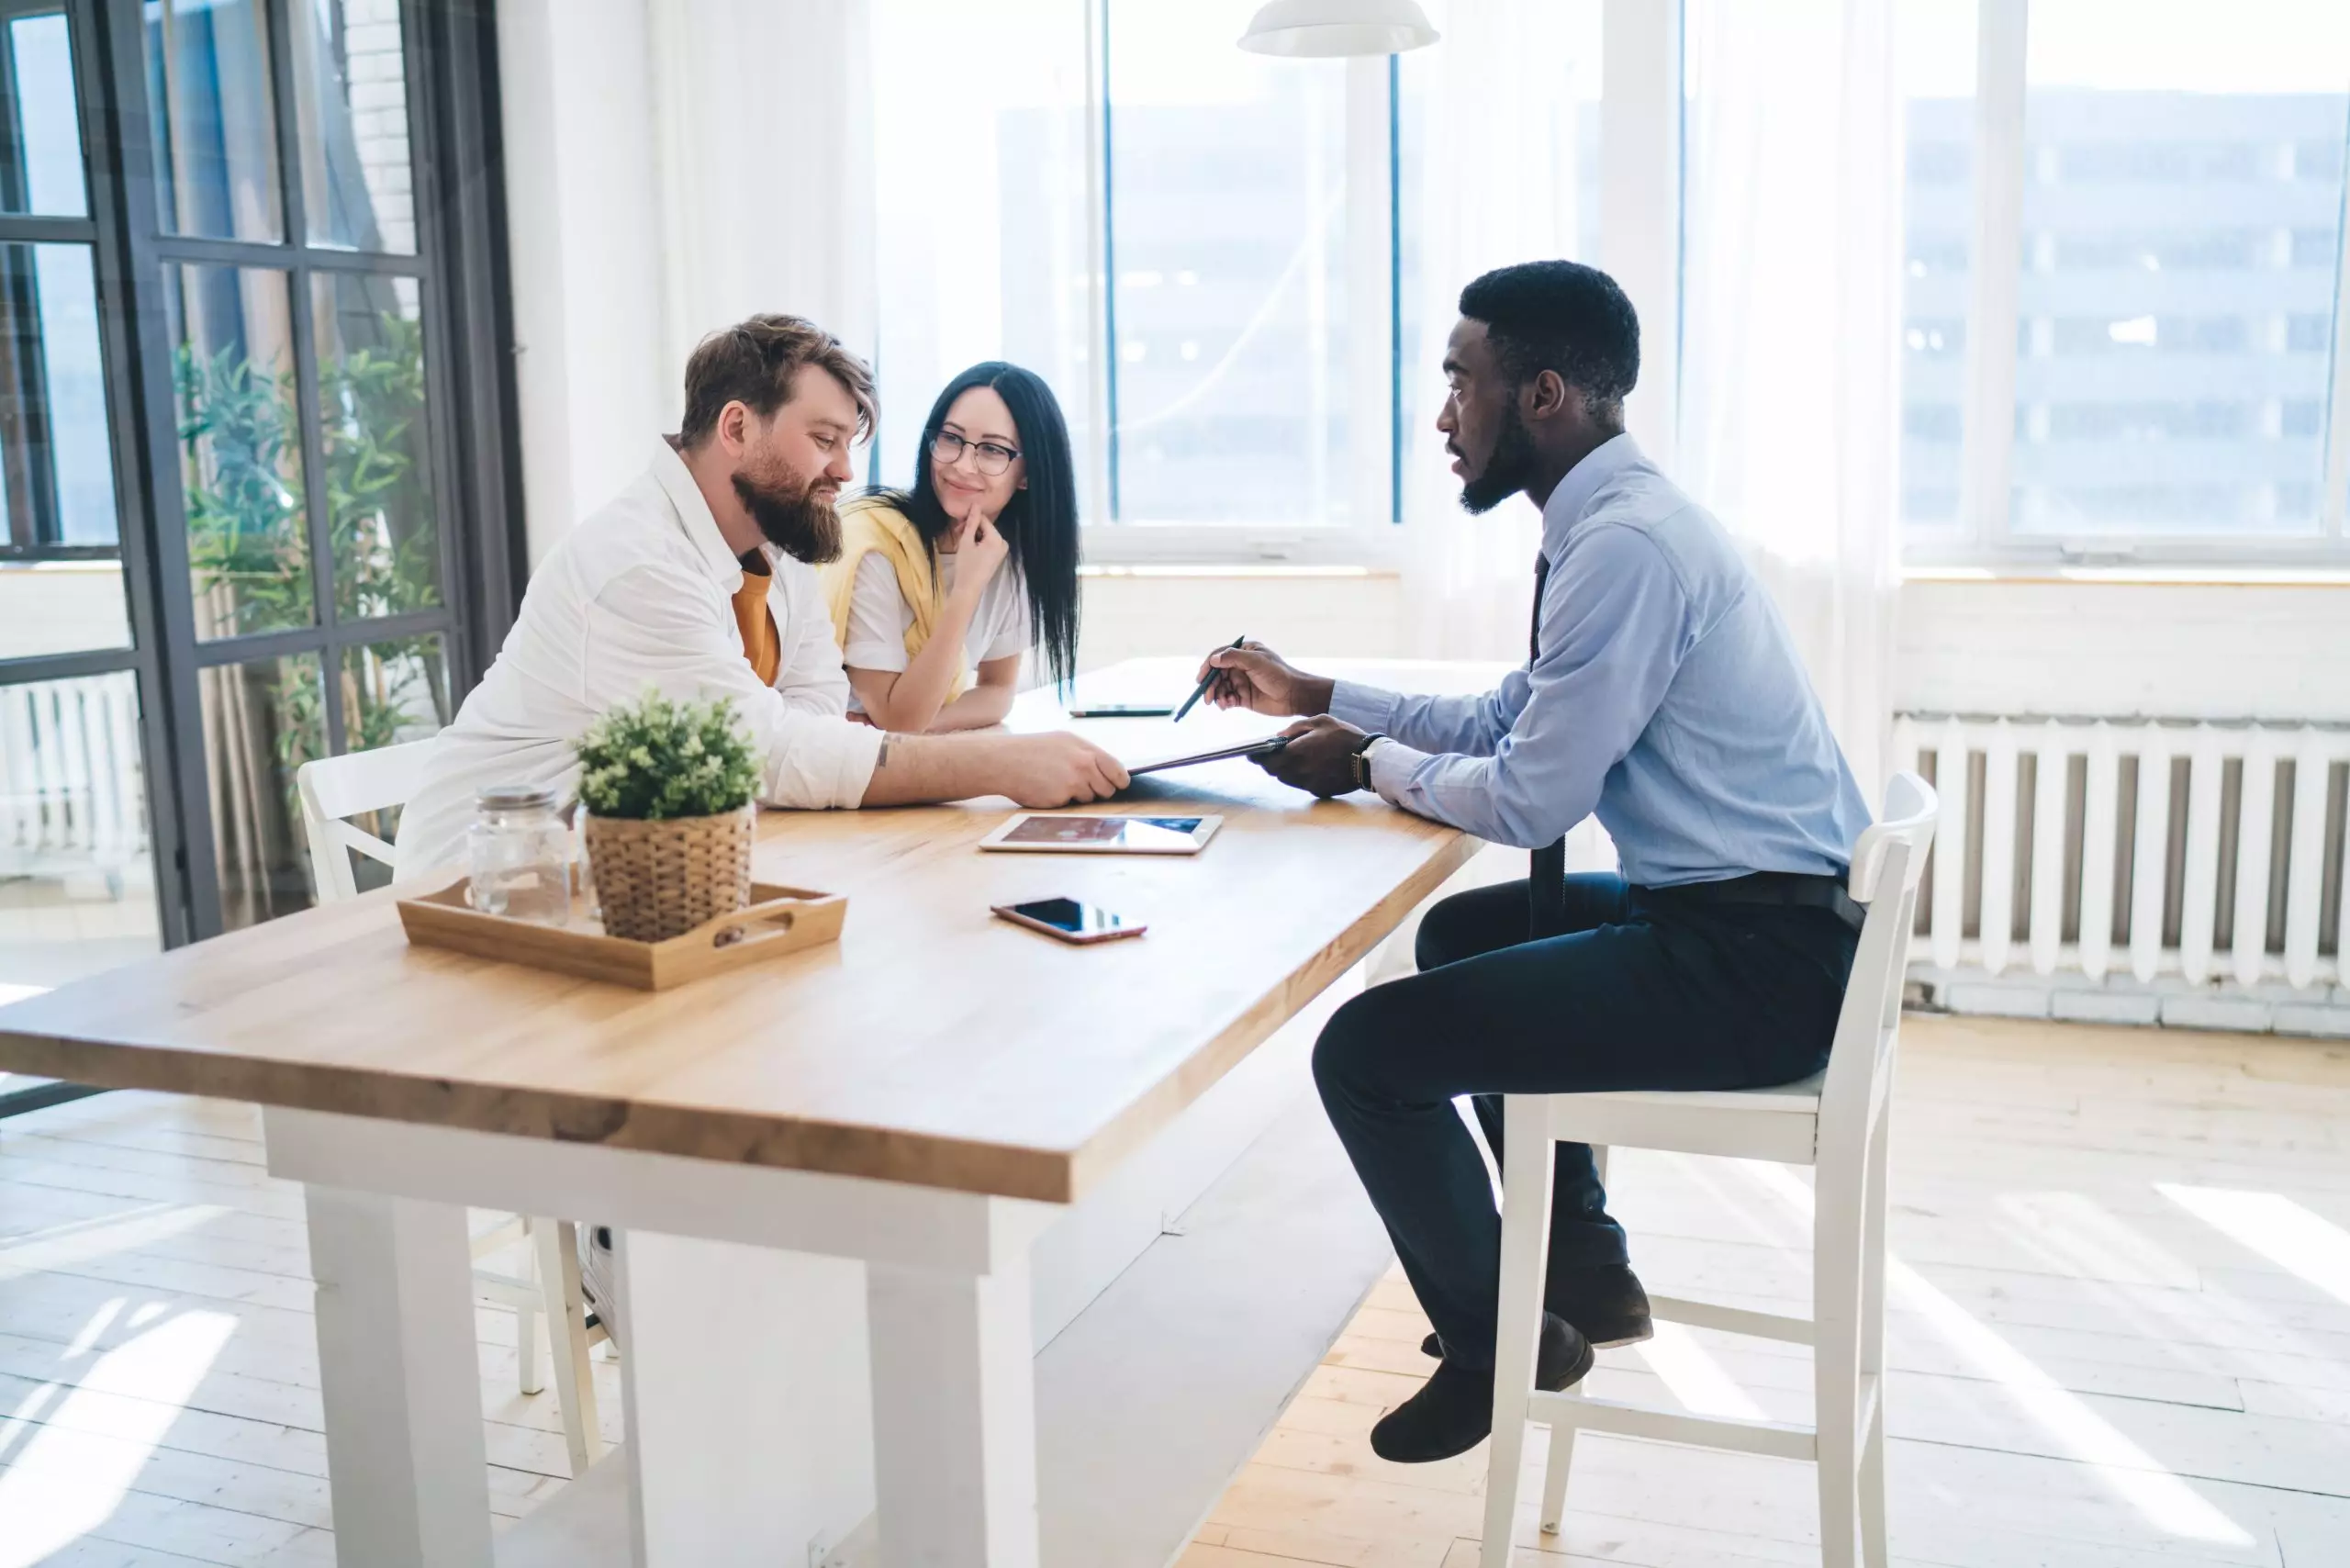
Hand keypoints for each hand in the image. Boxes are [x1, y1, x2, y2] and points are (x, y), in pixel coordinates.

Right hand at [954, 499, 1010, 591]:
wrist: (968, 590)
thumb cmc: (966, 566)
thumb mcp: (966, 542)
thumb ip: (971, 522)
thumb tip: (975, 504)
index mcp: (997, 538)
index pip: (984, 520)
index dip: (969, 519)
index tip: (956, 526)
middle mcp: (1003, 543)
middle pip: (985, 527)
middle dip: (970, 529)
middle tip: (956, 535)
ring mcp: (1002, 551)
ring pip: (985, 535)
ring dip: (972, 536)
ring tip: (960, 543)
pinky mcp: (998, 556)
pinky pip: (987, 543)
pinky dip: (977, 543)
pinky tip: (967, 549)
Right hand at [998, 731, 1130, 805]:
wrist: (1002, 761)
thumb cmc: (1029, 752)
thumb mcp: (1060, 743)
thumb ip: (1083, 755)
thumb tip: (1105, 772)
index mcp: (1083, 747)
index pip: (1116, 768)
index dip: (1119, 780)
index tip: (1119, 785)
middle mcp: (1083, 762)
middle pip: (1107, 788)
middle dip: (1098, 791)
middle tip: (1080, 786)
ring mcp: (1074, 780)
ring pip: (1090, 798)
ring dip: (1079, 796)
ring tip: (1057, 784)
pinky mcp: (1062, 796)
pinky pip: (1072, 805)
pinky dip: (1062, 802)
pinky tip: (1047, 790)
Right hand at [1196, 641, 1334, 717]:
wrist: (1294, 696)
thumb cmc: (1279, 675)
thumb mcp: (1256, 661)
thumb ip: (1234, 658)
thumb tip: (1213, 660)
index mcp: (1244, 652)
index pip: (1219, 656)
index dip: (1208, 667)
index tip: (1201, 679)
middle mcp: (1240, 666)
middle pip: (1217, 674)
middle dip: (1210, 685)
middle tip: (1207, 697)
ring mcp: (1241, 682)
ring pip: (1220, 688)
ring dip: (1217, 695)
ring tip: (1222, 703)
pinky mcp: (1243, 697)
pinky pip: (1227, 699)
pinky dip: (1224, 702)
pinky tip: (1227, 705)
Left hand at [1253, 715, 1368, 798]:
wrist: (1369, 760)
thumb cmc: (1345, 736)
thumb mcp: (1320, 721)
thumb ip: (1295, 728)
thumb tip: (1278, 736)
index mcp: (1296, 753)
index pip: (1266, 759)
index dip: (1257, 757)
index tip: (1251, 754)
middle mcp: (1299, 772)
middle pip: (1275, 771)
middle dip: (1271, 763)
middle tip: (1270, 755)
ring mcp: (1308, 784)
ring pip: (1287, 779)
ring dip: (1284, 770)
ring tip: (1290, 759)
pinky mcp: (1318, 791)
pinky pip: (1302, 784)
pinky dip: (1299, 776)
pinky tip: (1309, 766)